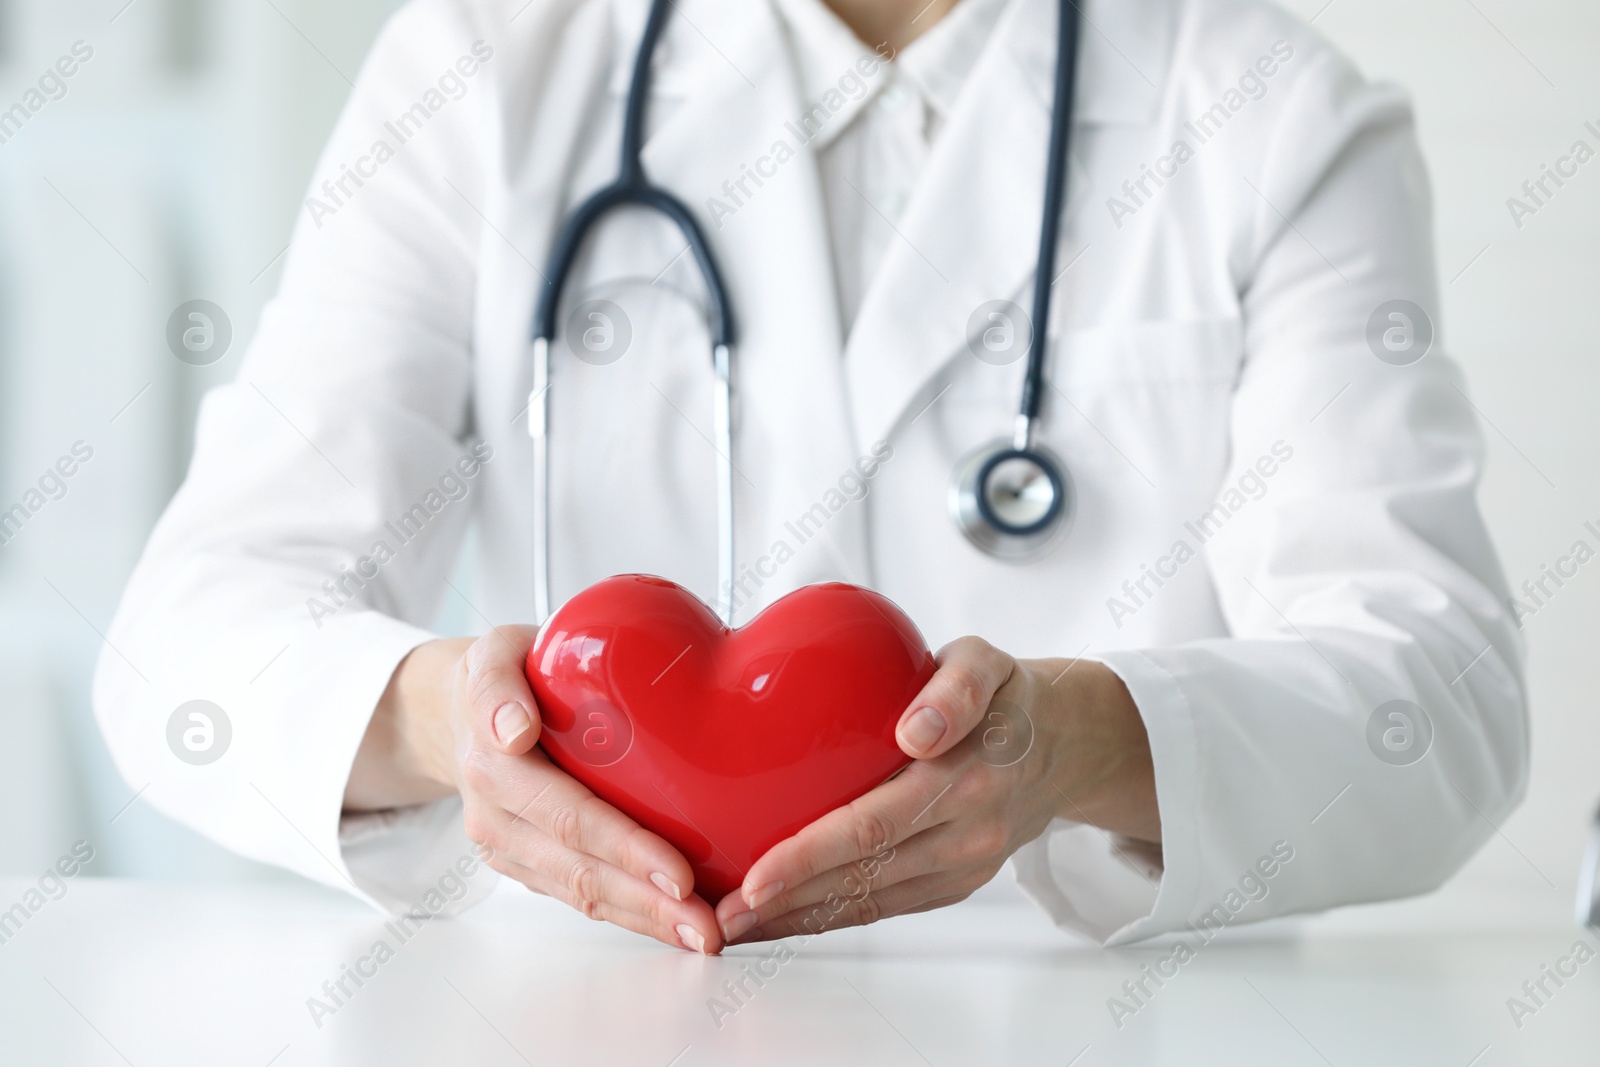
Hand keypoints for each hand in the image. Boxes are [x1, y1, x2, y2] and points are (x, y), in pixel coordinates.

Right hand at [349, 628, 723, 953]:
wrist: (455, 713)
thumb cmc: (499, 675)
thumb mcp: (492, 657)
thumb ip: (497, 687)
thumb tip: (513, 729)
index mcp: (493, 767)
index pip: (569, 816)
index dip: (625, 848)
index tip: (679, 873)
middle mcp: (497, 819)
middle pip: (580, 870)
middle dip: (648, 903)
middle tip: (706, 926)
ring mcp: (509, 849)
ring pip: (581, 894)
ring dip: (644, 919)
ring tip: (701, 935)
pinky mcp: (525, 864)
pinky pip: (578, 895)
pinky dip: (628, 914)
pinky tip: (672, 923)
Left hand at [711, 637, 1156, 943]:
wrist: (1067, 743)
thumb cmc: (1008, 695)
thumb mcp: (986, 662)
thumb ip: (955, 688)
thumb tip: (917, 730)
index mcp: (966, 776)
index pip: (874, 825)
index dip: (811, 856)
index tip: (756, 876)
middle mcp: (967, 831)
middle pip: (865, 876)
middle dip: (787, 901)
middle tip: (723, 915)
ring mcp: (964, 865)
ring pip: (871, 902)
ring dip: (800, 918)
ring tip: (737, 925)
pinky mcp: (957, 882)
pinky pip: (887, 905)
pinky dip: (830, 916)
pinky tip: (783, 918)